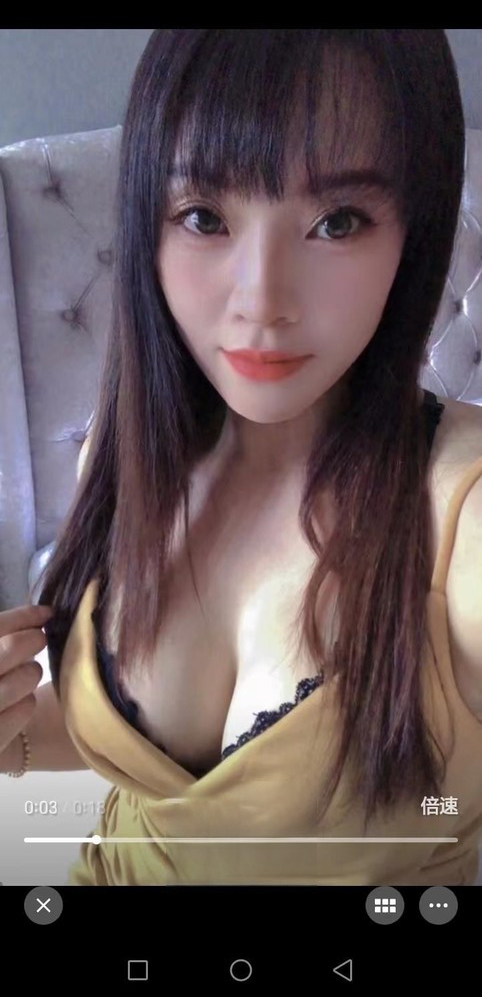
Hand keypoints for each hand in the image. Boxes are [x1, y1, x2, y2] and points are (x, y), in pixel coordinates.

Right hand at [0, 603, 53, 764]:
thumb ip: (0, 634)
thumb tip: (38, 616)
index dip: (23, 616)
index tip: (45, 613)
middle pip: (10, 649)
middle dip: (32, 640)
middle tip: (39, 640)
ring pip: (23, 679)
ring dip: (31, 673)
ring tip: (26, 674)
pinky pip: (24, 709)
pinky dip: (27, 702)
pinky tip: (19, 700)